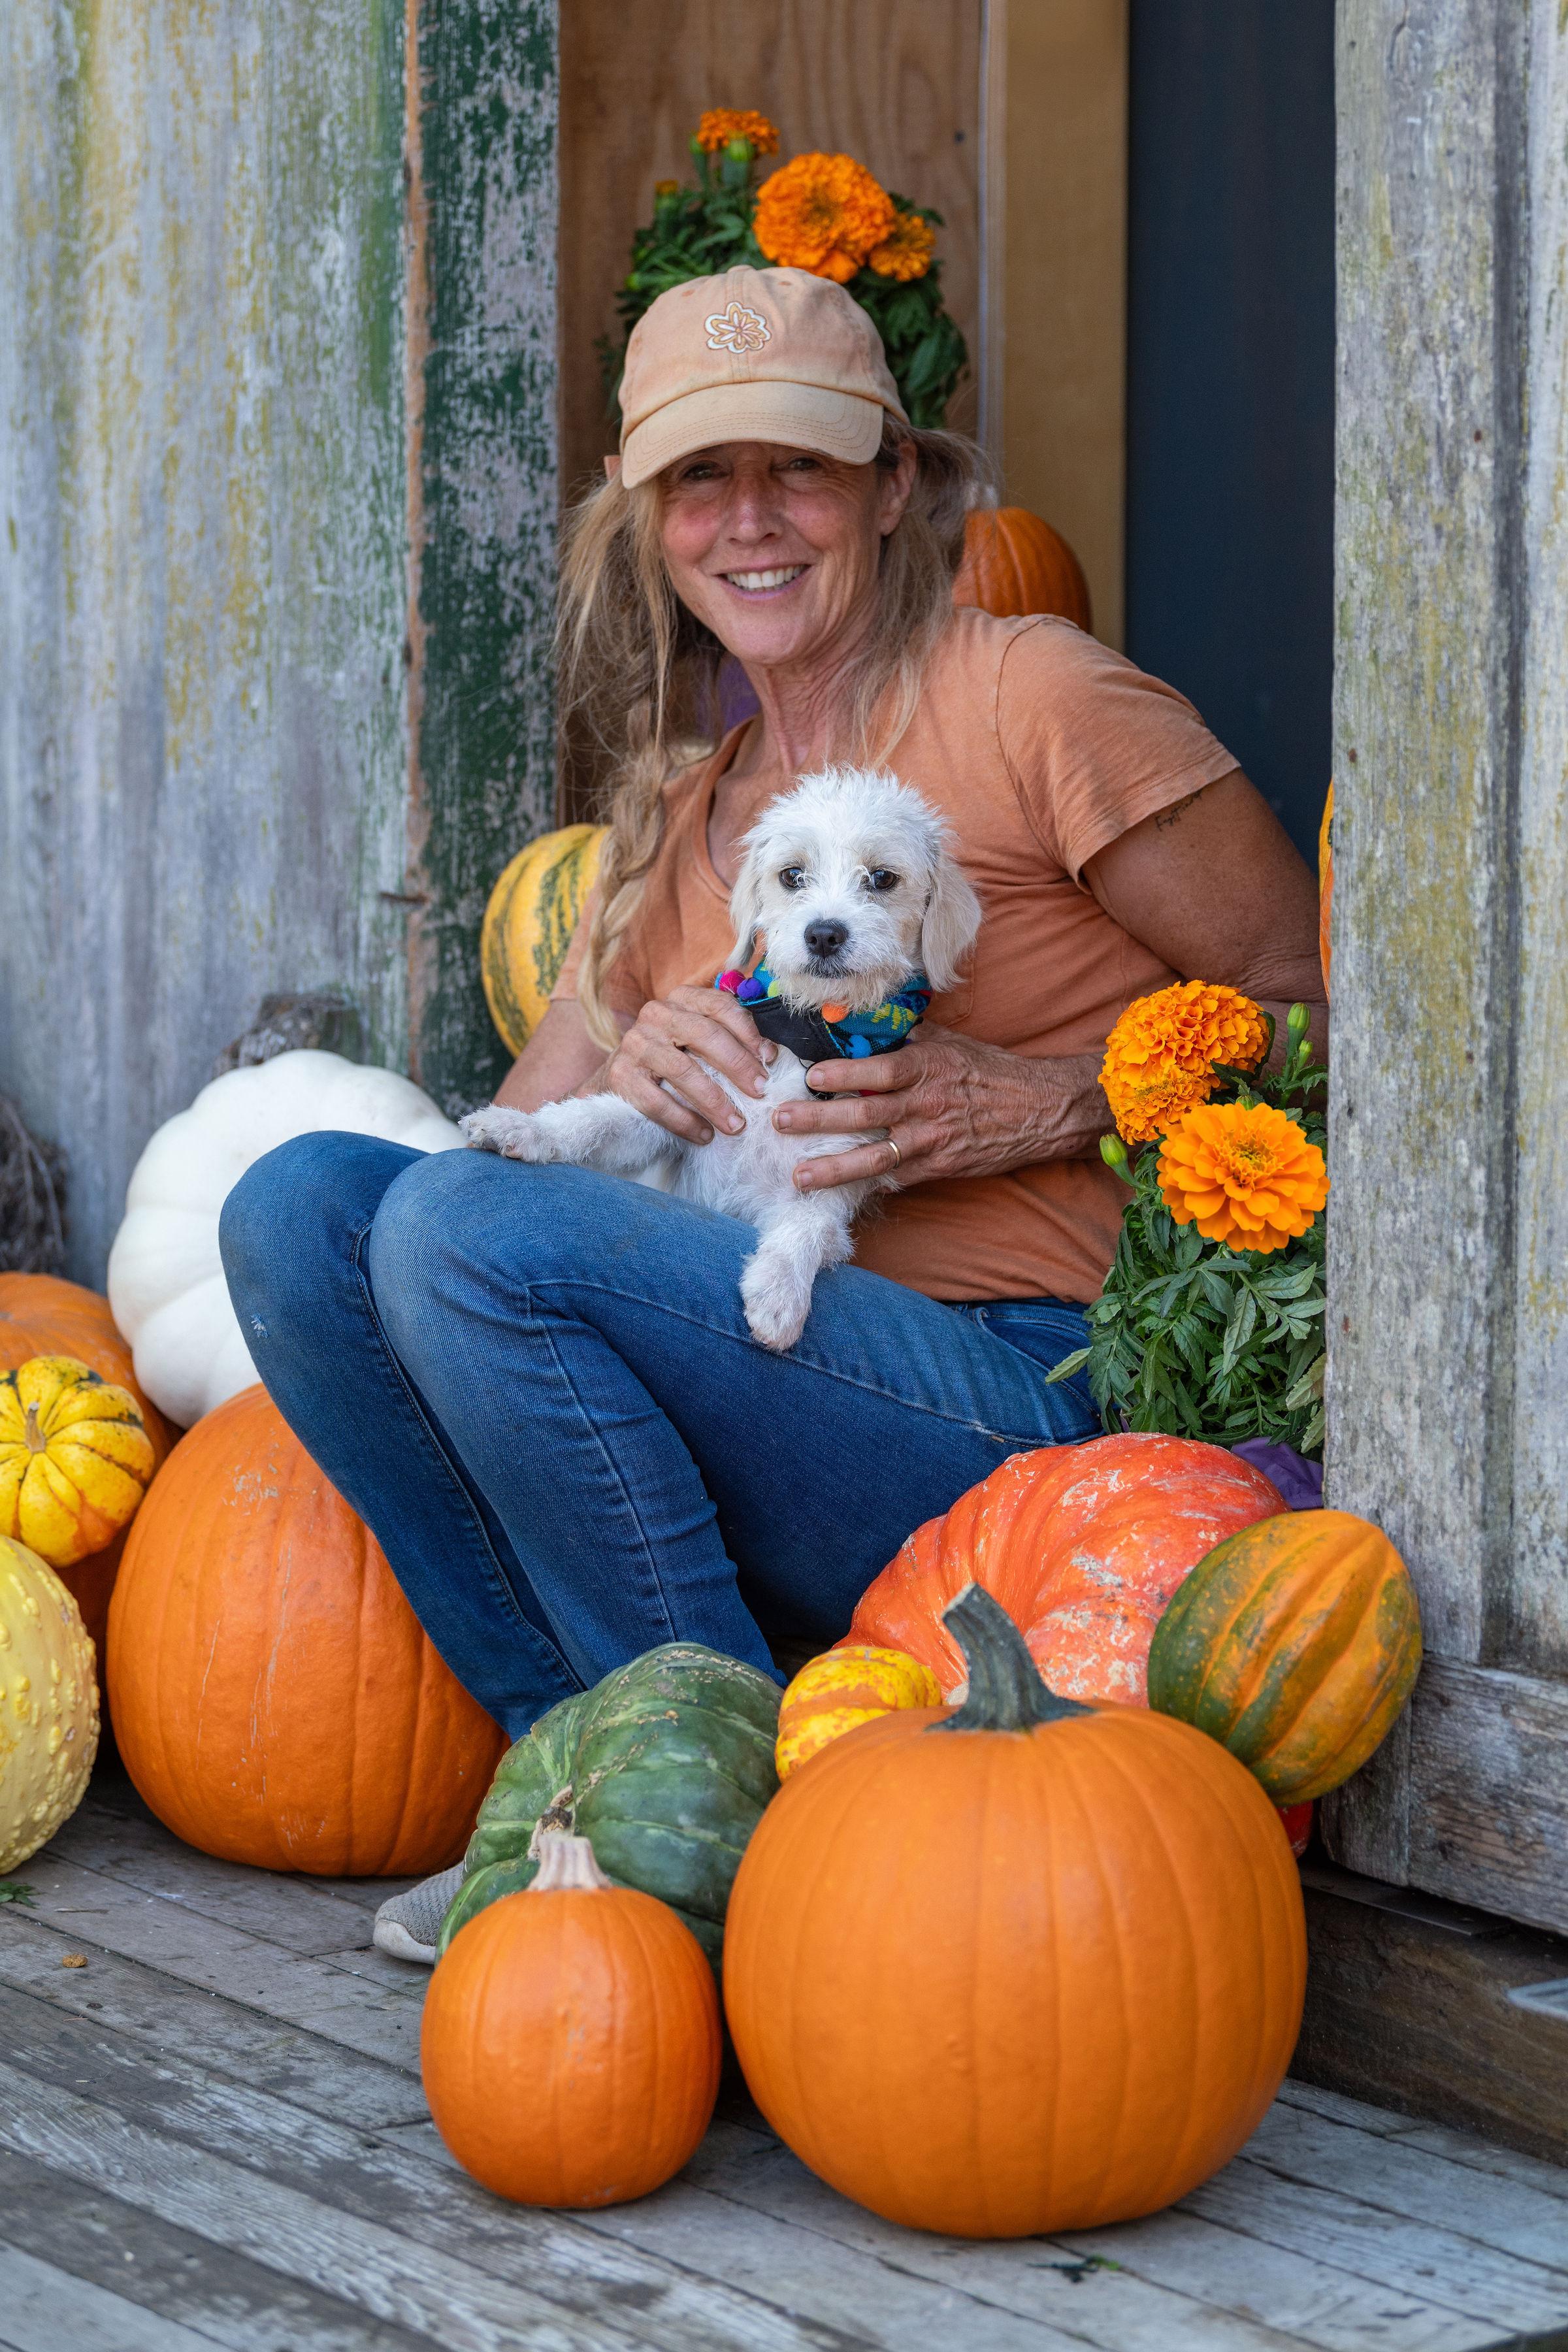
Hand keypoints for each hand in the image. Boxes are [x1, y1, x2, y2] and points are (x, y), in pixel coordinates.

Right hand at [592, 986, 773, 1145]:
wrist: (619, 1079)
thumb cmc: (672, 1058)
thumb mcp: (699, 1040)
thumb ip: (731, 1040)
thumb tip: (768, 1055)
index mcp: (682, 999)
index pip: (720, 1006)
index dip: (748, 1032)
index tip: (769, 1060)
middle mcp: (656, 1014)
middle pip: (705, 1034)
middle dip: (737, 1066)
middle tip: (760, 1093)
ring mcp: (635, 1044)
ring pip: (683, 1070)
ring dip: (714, 1101)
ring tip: (736, 1124)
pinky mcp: (620, 1075)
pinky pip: (657, 1101)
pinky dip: (684, 1121)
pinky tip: (704, 1134)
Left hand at [772, 1026, 1108, 1192]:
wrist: (1040, 1109)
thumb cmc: (990, 1071)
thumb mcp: (951, 1043)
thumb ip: (907, 1038)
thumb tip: (863, 1026)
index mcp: (927, 1068)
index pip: (879, 1072)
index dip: (844, 1075)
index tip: (809, 1076)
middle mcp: (926, 1105)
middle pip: (865, 1116)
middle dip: (819, 1121)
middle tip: (781, 1123)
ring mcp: (933, 1139)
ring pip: (876, 1158)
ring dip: (835, 1169)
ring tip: (799, 1177)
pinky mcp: (941, 1167)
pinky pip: (900, 1178)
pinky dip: (871, 1186)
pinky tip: (840, 1193)